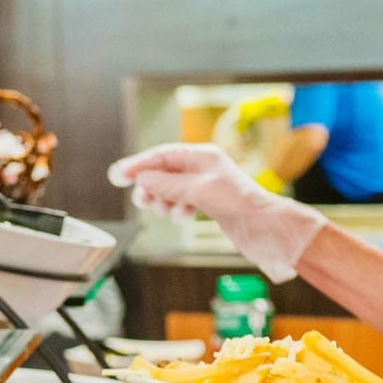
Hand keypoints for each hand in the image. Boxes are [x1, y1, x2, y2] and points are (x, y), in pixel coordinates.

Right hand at [106, 143, 325, 281]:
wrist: (264, 227)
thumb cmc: (238, 203)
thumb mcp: (198, 190)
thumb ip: (168, 184)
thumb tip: (142, 179)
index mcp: (202, 155)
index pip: (162, 155)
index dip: (138, 164)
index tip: (118, 175)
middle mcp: (201, 167)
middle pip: (163, 173)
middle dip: (150, 187)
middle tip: (142, 201)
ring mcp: (204, 185)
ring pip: (169, 190)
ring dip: (163, 201)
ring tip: (166, 211)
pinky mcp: (207, 203)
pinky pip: (180, 202)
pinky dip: (176, 209)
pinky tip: (183, 216)